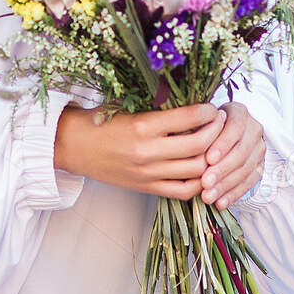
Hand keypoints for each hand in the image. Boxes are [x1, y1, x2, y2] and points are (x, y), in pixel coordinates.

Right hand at [53, 101, 224, 199]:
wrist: (73, 146)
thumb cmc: (99, 121)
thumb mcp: (126, 107)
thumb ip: (157, 109)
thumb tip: (191, 103)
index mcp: (142, 125)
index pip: (188, 118)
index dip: (207, 112)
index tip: (212, 107)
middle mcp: (147, 151)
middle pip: (199, 145)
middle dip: (217, 132)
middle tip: (220, 123)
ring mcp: (148, 173)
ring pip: (196, 170)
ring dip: (212, 157)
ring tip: (216, 145)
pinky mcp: (147, 188)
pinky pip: (183, 190)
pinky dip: (200, 182)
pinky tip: (203, 169)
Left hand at [200, 100, 266, 207]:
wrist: (225, 128)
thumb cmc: (204, 122)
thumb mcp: (201, 118)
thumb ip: (197, 127)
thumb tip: (181, 142)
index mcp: (239, 112)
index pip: (235, 128)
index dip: (222, 145)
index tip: (208, 159)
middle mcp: (253, 129)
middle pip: (241, 152)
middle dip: (222, 170)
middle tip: (205, 184)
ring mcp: (258, 149)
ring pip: (245, 170)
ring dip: (226, 186)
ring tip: (208, 197)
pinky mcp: (259, 166)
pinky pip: (249, 183)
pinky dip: (233, 195)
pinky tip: (220, 203)